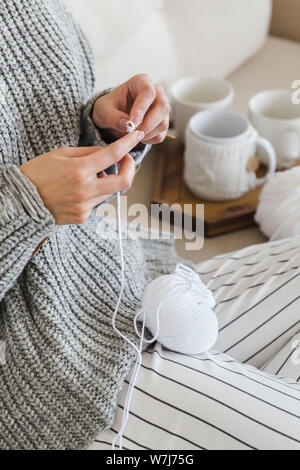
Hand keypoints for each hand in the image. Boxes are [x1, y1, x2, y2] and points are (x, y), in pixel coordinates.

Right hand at [20, 130, 143, 224]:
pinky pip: (96, 202)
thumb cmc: (38, 173)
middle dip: (129, 168)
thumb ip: (88, 152)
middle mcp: (85, 190)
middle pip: (123, 181)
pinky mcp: (82, 217)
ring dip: (105, 181)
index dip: (128, 144)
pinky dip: (92, 193)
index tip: (136, 136)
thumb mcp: (61, 153)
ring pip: (108, 191)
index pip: (112, 155)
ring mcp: (85, 206)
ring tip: (84, 177)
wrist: (21, 201)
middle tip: (125, 160)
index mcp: (79, 170)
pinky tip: (74, 192)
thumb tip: (108, 153)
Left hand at [92, 74, 170, 144]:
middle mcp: (156, 92)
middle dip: (148, 124)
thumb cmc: (109, 107)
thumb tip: (127, 125)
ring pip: (163, 123)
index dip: (142, 108)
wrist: (114, 116)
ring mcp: (162, 108)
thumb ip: (112, 117)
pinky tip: (137, 136)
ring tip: (132, 134)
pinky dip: (149, 139)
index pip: (148, 92)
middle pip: (163, 107)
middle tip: (133, 132)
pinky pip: (161, 135)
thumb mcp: (103, 109)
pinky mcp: (163, 122)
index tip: (132, 123)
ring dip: (147, 133)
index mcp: (141, 82)